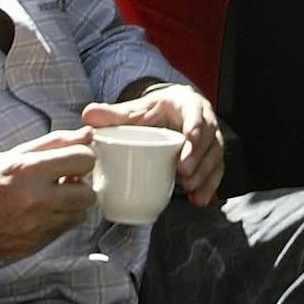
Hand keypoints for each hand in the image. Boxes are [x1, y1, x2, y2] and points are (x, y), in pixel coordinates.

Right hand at [0, 128, 98, 264]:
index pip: (82, 160)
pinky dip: (59, 220)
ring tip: (51, 197)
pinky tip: (40, 213)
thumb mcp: (11, 156)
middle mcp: (36, 201)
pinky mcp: (38, 245)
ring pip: (80, 214)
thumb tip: (86, 135)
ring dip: (72, 204)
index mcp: (28, 172)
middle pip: (88, 194)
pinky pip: (64, 230)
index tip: (74, 159)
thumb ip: (52, 144)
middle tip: (66, 181)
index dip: (82, 158)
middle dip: (81, 185)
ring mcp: (38, 227)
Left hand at [84, 85, 222, 205]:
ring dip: (205, 176)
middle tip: (184, 176)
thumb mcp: (136, 110)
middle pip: (209, 140)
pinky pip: (216, 172)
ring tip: (190, 190)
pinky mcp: (212, 156)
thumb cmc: (154, 110)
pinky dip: (209, 187)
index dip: (195, 131)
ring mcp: (211, 139)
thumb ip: (113, 114)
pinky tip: (199, 200)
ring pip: (215, 157)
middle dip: (200, 159)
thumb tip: (88, 115)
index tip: (185, 147)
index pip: (196, 115)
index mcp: (187, 104)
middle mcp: (205, 120)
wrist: (170, 110)